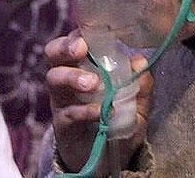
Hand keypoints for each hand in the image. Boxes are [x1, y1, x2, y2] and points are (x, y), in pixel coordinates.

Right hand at [44, 29, 152, 172]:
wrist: (106, 159)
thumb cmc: (117, 121)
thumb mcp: (136, 103)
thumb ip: (141, 84)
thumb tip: (141, 61)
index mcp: (82, 66)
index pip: (72, 42)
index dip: (77, 34)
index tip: (88, 36)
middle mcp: (66, 79)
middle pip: (53, 54)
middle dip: (64, 47)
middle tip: (81, 49)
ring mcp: (62, 101)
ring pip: (54, 79)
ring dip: (73, 76)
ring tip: (94, 84)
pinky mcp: (62, 124)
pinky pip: (68, 112)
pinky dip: (85, 110)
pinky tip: (101, 111)